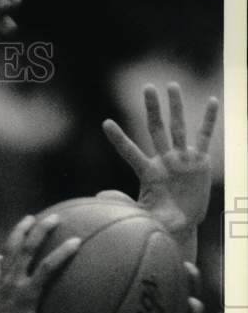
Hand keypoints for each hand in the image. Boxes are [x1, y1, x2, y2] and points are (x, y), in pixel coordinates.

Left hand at [0, 213, 97, 312]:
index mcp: (26, 296)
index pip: (46, 268)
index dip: (61, 253)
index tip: (76, 240)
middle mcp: (11, 285)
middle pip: (25, 250)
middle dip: (39, 231)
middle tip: (54, 217)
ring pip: (8, 251)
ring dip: (18, 233)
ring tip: (29, 219)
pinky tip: (3, 254)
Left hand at [101, 84, 218, 253]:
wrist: (180, 226)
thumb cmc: (158, 223)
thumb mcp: (141, 215)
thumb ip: (123, 204)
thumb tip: (100, 195)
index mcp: (148, 173)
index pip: (129, 152)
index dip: (119, 138)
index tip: (105, 123)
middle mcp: (164, 161)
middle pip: (156, 130)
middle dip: (152, 109)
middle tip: (147, 88)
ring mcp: (182, 159)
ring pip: (179, 127)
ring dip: (176, 107)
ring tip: (171, 86)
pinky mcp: (200, 162)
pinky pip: (206, 137)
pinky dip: (209, 120)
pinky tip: (212, 101)